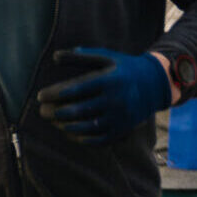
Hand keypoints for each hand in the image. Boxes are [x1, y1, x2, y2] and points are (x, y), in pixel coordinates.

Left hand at [37, 48, 170, 143]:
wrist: (156, 84)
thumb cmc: (125, 68)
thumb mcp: (107, 57)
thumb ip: (81, 56)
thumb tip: (55, 56)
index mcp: (108, 80)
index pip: (75, 90)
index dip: (54, 94)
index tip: (41, 96)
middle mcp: (114, 100)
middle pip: (77, 111)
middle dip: (55, 113)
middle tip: (43, 112)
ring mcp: (119, 117)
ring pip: (85, 128)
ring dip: (65, 127)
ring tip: (55, 122)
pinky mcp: (122, 130)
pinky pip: (97, 139)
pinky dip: (81, 138)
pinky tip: (70, 132)